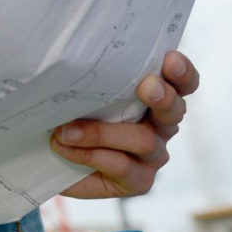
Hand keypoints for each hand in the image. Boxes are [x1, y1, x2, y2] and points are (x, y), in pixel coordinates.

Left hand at [53, 51, 199, 199]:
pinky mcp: (139, 180)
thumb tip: (72, 51)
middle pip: (175, 110)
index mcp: (154, 95)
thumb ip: (88, 74)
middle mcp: (160, 125)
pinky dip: (89, 154)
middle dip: (163, 96)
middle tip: (147, 86)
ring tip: (66, 130)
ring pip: (144, 140)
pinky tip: (63, 146)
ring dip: (102, 132)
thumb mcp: (77, 89)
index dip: (181, 71)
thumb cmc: (68, 113)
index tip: (170, 59)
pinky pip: (122, 165)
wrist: (49, 159)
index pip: (180, 82)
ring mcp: (153, 155)